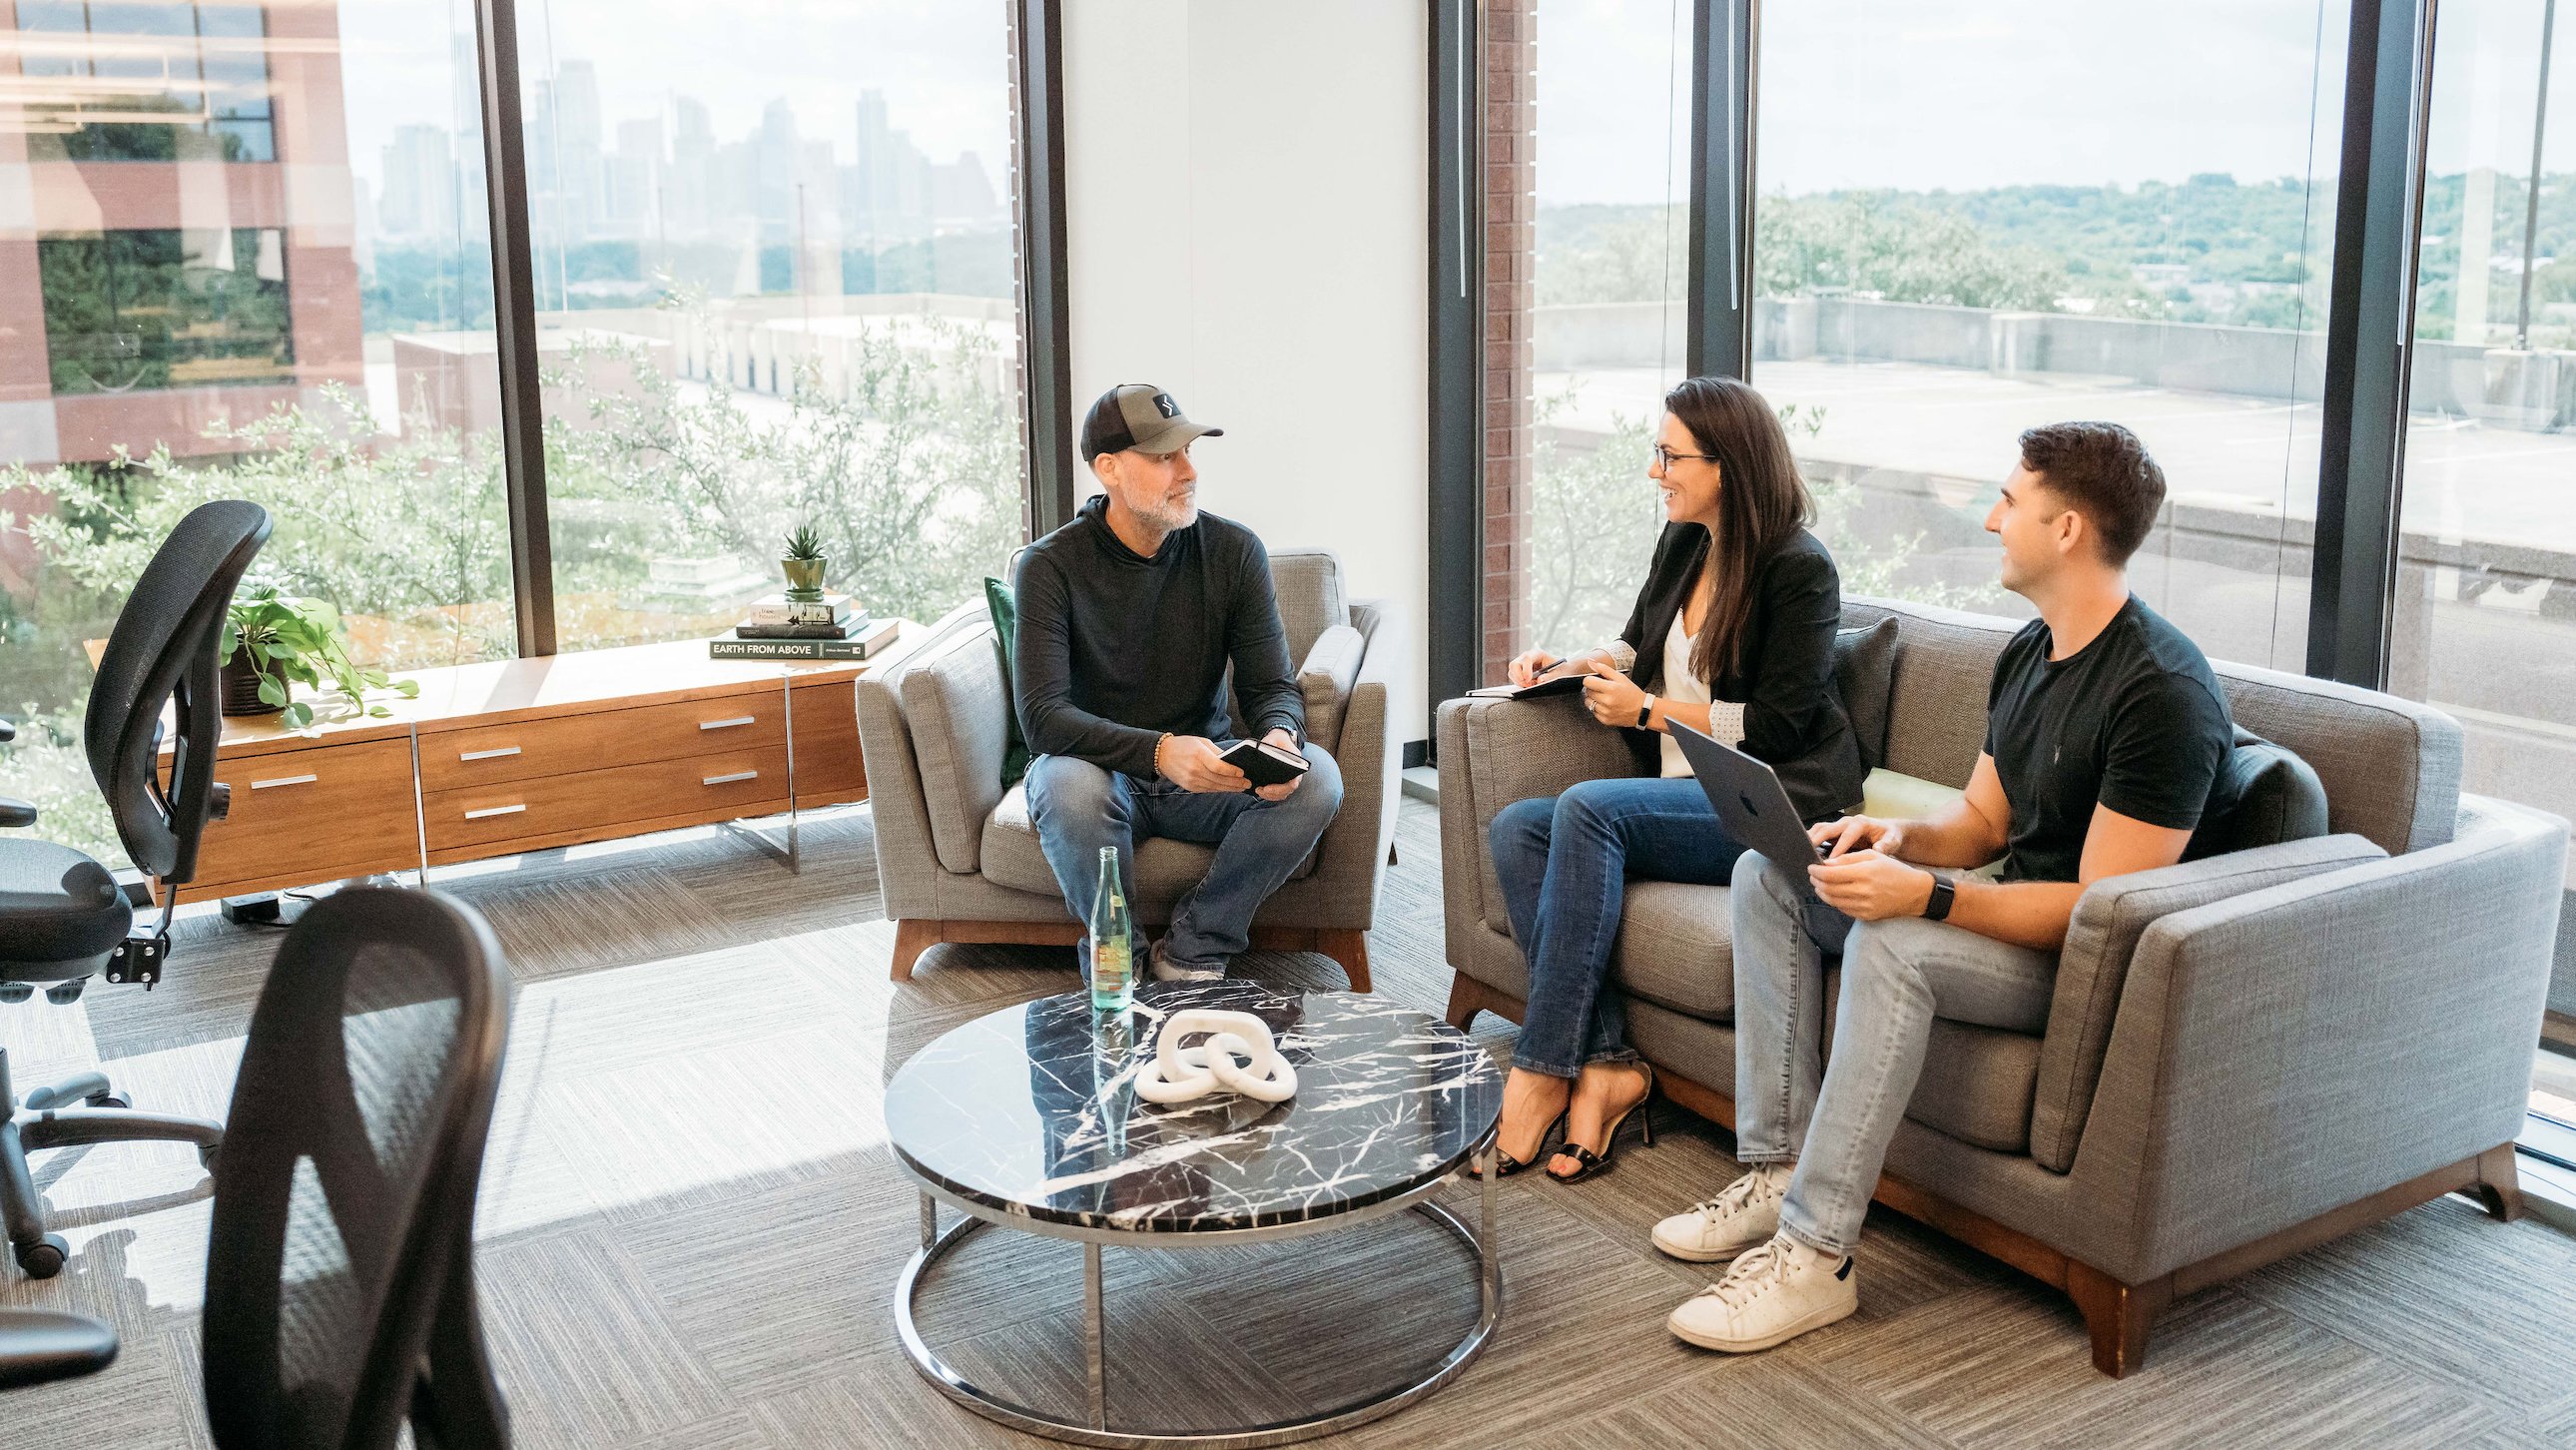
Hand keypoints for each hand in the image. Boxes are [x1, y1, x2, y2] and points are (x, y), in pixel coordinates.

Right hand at [1158, 735, 1248, 792]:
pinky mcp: (1190, 787)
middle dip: (1236, 782)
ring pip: (1215, 787)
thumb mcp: (1201, 742)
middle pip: (1219, 779)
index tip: (1242, 772)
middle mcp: (1195, 769)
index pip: (1219, 767)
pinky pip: (1208, 789)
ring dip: (1230, 788)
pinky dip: (1220, 789)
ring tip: (1242, 787)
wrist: (1162, 755)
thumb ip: (1216, 752)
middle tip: (1248, 783)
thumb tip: (1231, 761)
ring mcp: (1191, 780)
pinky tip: (1228, 788)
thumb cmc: (1183, 745)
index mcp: (1198, 755)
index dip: (1232, 771)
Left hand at [1254, 727, 1303, 801]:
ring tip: (1258, 790)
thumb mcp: (1274, 738)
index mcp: (1297, 765)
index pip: (1293, 783)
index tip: (1267, 788)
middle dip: (1272, 794)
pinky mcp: (1283, 782)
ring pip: (1283, 794)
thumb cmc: (1278, 740)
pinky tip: (1260, 791)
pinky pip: (1279, 793)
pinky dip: (1270, 795)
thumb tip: (1260, 753)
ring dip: (1270, 796)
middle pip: (1287, 791)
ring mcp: (1289, 779)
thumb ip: (1269, 744)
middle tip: (1258, 790)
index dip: (1280, 789)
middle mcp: (1296, 775)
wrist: (1280, 740)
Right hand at [1507, 648, 1561, 687]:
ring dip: (1519, 681)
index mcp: (1538, 654)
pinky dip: (1519, 683)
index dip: (1526, 670)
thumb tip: (1539, 681)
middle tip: (1528, 685)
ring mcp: (1522, 664)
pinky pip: (1514, 677)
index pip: (1527, 659)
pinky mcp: (1520, 671)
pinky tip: (1529, 684)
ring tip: (1531, 685)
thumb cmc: (1561, 668)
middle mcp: (1527, 657)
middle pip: (1514, 665)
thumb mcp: (1559, 673)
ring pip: (1512, 672)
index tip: (1528, 680)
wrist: (1561, 668)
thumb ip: (1550, 677)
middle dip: (1519, 677)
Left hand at [1580, 659, 1648, 726]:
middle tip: (1602, 689)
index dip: (1590, 680)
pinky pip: (1593, 712)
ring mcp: (1605, 712)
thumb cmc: (1632, 693)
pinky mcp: (1605, 720)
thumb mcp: (1620, 677)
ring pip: (1588, 703)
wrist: (1642, 710)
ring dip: (1593, 699)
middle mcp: (1607, 701)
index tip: (1594, 681)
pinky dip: (1597, 708)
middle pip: (1587, 692)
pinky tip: (1606, 706)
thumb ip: (1604, 669)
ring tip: (1604, 697)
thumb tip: (1590, 662)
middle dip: (1592, 689)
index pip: (1587, 682)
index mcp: (1610, 688)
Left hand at [1808, 849, 1937, 921]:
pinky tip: (1833, 894)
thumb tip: (1826, 863)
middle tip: (1812, 875)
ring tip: (1819, 884)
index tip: (1810, 867)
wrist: (1915, 892)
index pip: (1830, 874)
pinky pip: (1843, 909)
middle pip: (1828, 888)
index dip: (1816, 871)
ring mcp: (1865, 906)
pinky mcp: (1866, 916)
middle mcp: (1863, 891)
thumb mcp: (1873, 856)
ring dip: (1822, 892)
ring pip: (1833, 901)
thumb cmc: (1894, 870)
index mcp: (1865, 873)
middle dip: (1816, 881)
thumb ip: (1848, 858)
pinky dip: (1834, 901)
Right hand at [1809, 814, 1911, 860]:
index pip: (1846, 835)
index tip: (1831, 860)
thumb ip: (1887, 845)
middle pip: (1828, 828)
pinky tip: (1805, 853)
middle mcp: (1847, 822)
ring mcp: (1839, 826)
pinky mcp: (1835, 832)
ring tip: (1801, 852)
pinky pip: (1819, 834)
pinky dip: (1811, 841)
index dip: (1838, 847)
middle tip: (1806, 853)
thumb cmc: (1890, 836)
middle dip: (1816, 840)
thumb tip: (1878, 850)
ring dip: (1810, 839)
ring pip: (1820, 829)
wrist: (1888, 831)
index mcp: (1861, 823)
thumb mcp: (1893, 840)